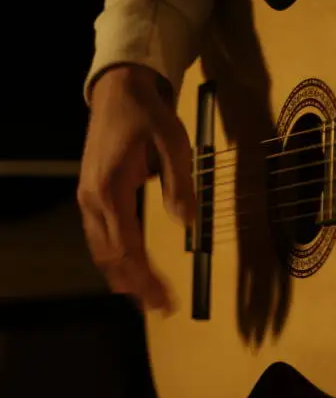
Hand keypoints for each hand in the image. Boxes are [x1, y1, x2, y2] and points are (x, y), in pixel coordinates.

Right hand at [77, 65, 194, 311]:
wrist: (119, 90)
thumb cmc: (148, 114)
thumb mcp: (174, 141)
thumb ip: (179, 182)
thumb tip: (185, 223)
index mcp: (111, 189)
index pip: (127, 247)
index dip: (146, 278)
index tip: (165, 300)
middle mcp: (92, 200)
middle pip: (111, 256)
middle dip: (135, 285)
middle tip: (161, 307)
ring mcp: (88, 198)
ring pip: (101, 250)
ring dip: (122, 277)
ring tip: (145, 299)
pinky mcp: (92, 195)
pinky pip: (100, 237)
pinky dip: (114, 260)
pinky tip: (127, 272)